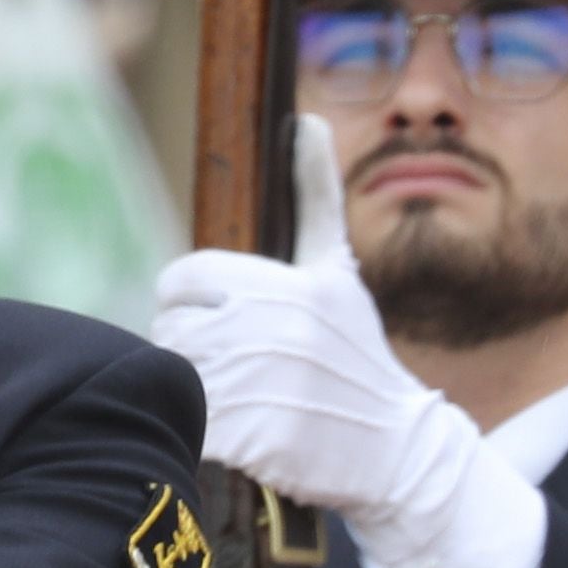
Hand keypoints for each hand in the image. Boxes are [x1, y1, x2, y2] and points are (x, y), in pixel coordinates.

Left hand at [147, 119, 476, 567]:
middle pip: (171, 331)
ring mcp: (263, 383)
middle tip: (232, 371)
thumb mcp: (337, 271)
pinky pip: (188, 426)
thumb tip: (307, 118)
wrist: (396, 449)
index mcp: (286, 284)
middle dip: (192, 350)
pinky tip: (238, 435)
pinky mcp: (254, 439)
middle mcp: (273, 327)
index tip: (218, 326)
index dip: (189, 304)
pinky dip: (201, 434)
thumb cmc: (356, 355)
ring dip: (196, 392)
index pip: (182, 279)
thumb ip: (316, 197)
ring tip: (238, 402)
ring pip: (176, 377)